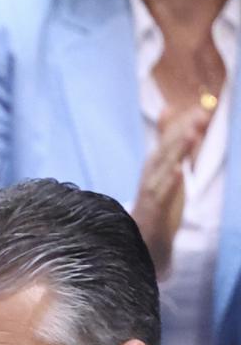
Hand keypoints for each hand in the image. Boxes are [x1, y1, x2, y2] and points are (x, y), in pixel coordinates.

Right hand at [131, 102, 214, 273]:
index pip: (170, 139)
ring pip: (166, 168)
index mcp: (155, 163)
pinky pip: (162, 194)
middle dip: (184, 131)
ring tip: (193, 135)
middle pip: (169, 149)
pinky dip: (169, 183)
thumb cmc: (156, 198)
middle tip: (202, 114)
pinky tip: (178, 172)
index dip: (185, 123)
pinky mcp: (156, 209)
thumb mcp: (163, 165)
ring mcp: (152, 191)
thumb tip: (168, 108)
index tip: (202, 107)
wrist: (143, 237)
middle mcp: (151, 173)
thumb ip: (166, 137)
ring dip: (178, 152)